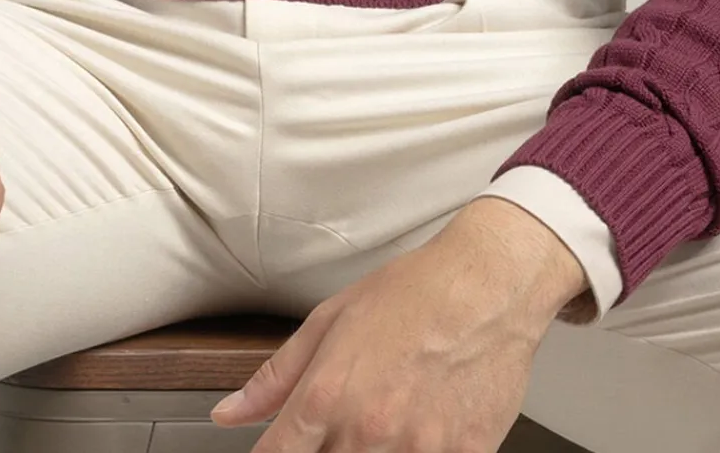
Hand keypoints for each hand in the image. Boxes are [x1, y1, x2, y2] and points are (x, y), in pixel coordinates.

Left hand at [208, 199, 582, 452]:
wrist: (490, 285)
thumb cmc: (416, 293)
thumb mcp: (331, 319)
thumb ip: (276, 377)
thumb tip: (229, 413)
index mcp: (328, 397)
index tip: (280, 450)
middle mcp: (369, 432)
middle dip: (326, 451)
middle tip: (345, 423)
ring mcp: (418, 451)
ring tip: (389, 416)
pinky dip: (418, 450)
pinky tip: (423, 426)